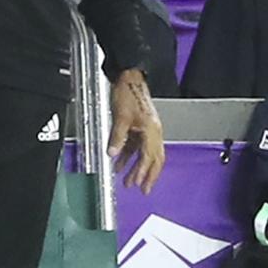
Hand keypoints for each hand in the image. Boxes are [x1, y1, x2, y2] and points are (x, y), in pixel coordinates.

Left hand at [107, 67, 164, 194]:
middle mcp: (153, 131)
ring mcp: (148, 129)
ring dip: (137, 168)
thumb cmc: (128, 93)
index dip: (143, 172)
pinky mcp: (140, 126)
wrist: (129, 77)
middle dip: (148, 175)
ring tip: (128, 182)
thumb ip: (117, 137)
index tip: (138, 184)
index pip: (149, 157)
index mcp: (152, 130)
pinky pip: (137, 146)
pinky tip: (119, 163)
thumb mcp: (120, 117)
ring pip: (145, 154)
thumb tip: (113, 154)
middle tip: (143, 190)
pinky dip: (130, 156)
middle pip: (154, 159)